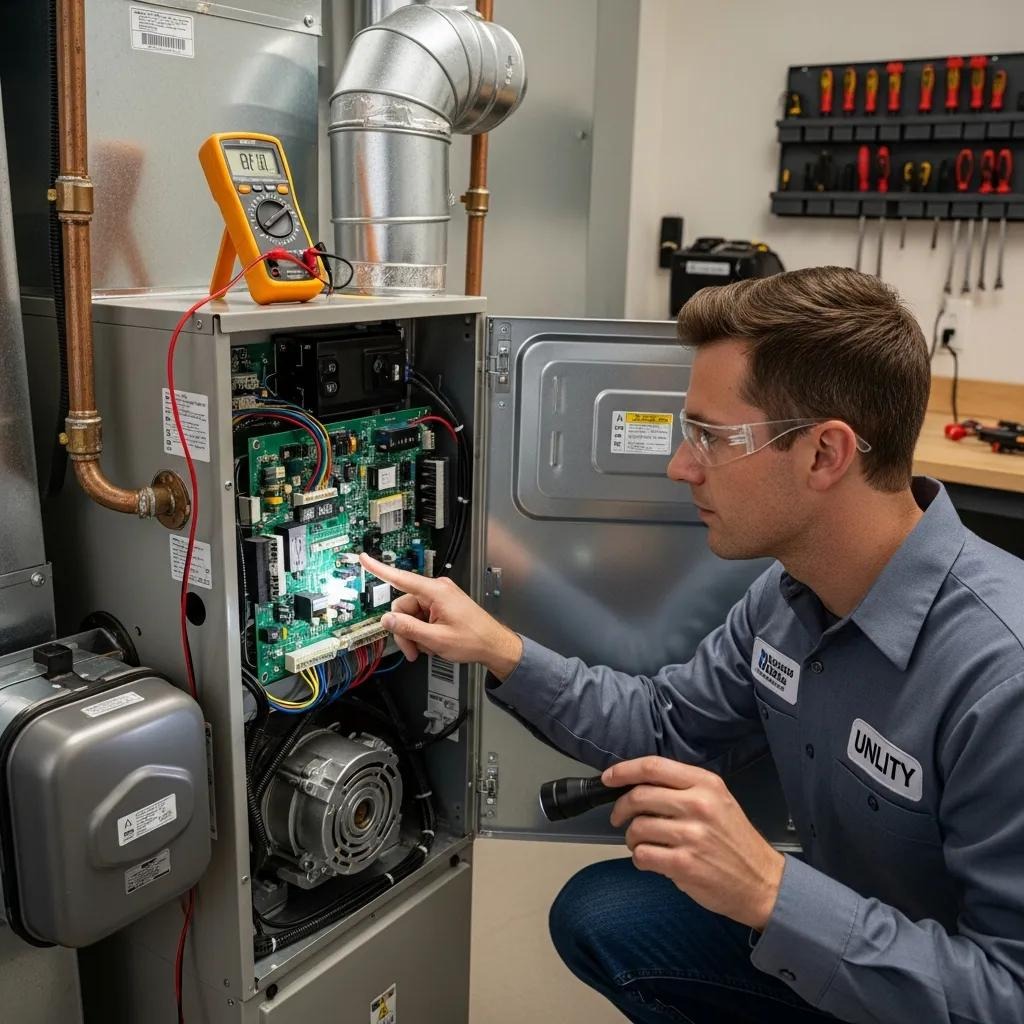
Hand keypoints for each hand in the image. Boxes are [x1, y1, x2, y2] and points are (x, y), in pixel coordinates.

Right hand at [358, 554, 523, 678]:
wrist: (493, 645)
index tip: (364, 558)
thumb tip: (387, 619)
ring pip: (411, 615)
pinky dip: (422, 632)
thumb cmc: (474, 640)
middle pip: (403, 607)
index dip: (379, 568)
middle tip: (413, 649)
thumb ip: (409, 629)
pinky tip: (431, 642)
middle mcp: (437, 590)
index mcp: (436, 592)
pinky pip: (421, 617)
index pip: (401, 578)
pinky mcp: (441, 606)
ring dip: (414, 634)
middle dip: (405, 630)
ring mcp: (439, 598)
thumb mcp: (436, 639)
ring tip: (427, 648)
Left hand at [604, 756, 784, 931]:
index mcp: (705, 784)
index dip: (624, 770)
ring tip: (642, 843)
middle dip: (621, 808)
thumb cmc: (735, 841)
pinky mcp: (684, 864)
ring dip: (631, 838)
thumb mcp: (717, 801)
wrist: (762, 882)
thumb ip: (683, 788)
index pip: (653, 767)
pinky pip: (643, 855)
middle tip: (620, 817)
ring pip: (637, 828)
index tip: (609, 777)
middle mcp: (698, 805)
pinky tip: (652, 859)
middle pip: (639, 796)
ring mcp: (691, 835)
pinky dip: (640, 858)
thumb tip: (639, 784)